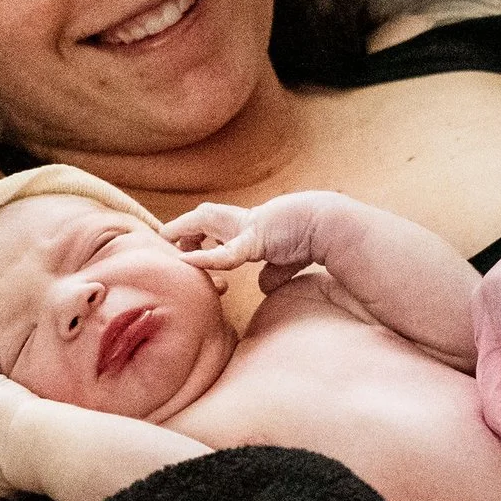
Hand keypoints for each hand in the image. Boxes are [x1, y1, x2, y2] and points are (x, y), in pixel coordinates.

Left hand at [162, 199, 307, 294]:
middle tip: (170, 243)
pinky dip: (205, 259)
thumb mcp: (287, 259)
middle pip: (205, 215)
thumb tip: (263, 285)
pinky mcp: (255, 238)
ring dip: (184, 229)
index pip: (220, 225)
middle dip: (185, 227)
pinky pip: (226, 253)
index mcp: (254, 225)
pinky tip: (185, 261)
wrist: (332, 225)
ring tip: (168, 244)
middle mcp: (247, 221)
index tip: (191, 251)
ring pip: (205, 219)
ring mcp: (249, 226)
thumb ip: (273, 272)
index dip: (203, 237)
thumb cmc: (315, 237)